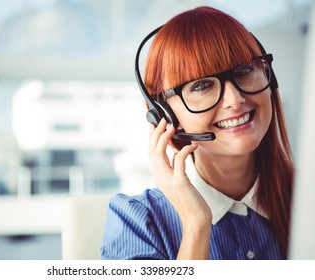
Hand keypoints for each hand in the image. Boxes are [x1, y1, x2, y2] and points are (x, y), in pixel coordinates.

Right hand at [148, 119, 211, 258]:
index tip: (153, 124)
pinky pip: (178, 160)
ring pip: (158, 153)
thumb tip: (176, 153)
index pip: (150, 153)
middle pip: (151, 150)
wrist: (194, 219)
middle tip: (162, 120)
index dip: (150, 137)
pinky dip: (185, 150)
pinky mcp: (178, 182)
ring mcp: (167, 179)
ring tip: (170, 126)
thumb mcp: (178, 181)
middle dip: (155, 133)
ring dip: (163, 138)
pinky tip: (193, 146)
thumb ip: (174, 168)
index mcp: (158, 175)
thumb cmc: (189, 200)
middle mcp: (159, 176)